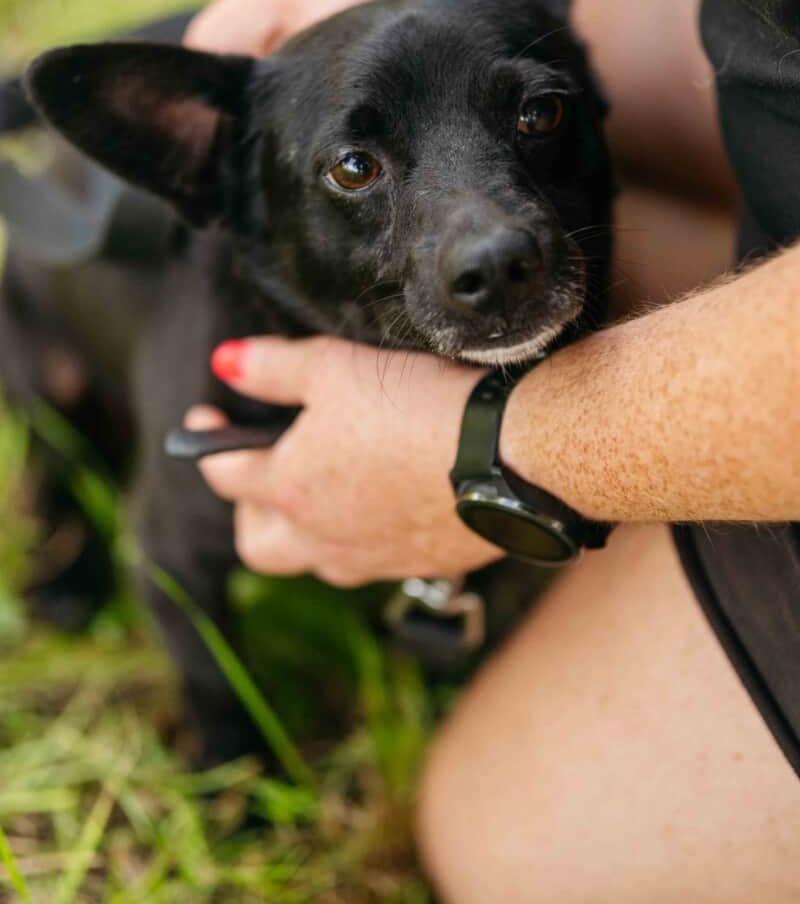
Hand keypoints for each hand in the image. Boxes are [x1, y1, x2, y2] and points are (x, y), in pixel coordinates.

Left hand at [185, 336, 498, 585]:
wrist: (509, 453)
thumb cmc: (417, 406)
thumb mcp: (333, 367)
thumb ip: (272, 366)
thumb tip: (224, 362)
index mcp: (289, 489)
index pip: (224, 473)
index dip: (204, 443)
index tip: (203, 421)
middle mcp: (323, 537)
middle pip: (259, 544)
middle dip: (250, 509)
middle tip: (265, 470)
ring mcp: (373, 560)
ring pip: (318, 559)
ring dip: (308, 528)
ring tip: (326, 486)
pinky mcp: (421, 566)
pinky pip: (374, 562)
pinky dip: (363, 536)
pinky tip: (385, 501)